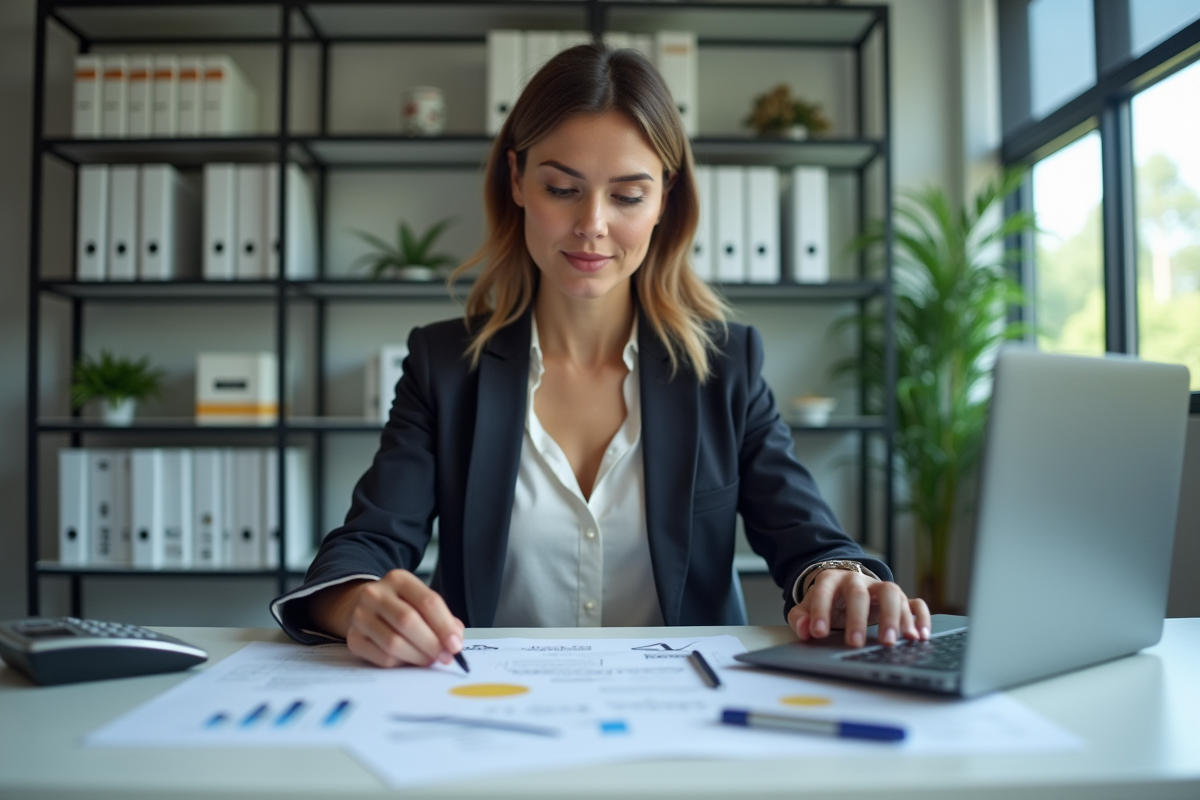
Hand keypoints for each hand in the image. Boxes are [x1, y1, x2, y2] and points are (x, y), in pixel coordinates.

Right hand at [310, 569, 465, 667]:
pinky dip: (401, 663)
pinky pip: (381, 657)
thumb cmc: (400, 605)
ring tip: (430, 660)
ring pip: (393, 642)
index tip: (456, 644)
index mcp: (398, 579)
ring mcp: (360, 616)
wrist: (362, 606)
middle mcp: (375, 594)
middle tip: (445, 657)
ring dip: (417, 656)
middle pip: (408, 621)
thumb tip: (456, 639)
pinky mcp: (353, 638)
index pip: (427, 601)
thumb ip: (441, 618)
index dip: (444, 625)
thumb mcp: (420, 600)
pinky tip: (409, 660)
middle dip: (431, 643)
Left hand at [786, 569, 930, 648]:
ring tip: (891, 642)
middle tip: (854, 644)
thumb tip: (804, 630)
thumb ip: (801, 618)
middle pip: (860, 593)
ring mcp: (881, 588)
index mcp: (833, 580)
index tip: (818, 633)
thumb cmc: (827, 601)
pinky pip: (915, 603)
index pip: (825, 591)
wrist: (846, 585)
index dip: (821, 611)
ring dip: (893, 617)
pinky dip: (920, 618)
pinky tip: (919, 636)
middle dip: (858, 619)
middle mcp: (859, 581)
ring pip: (892, 593)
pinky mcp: (900, 598)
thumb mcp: (808, 607)